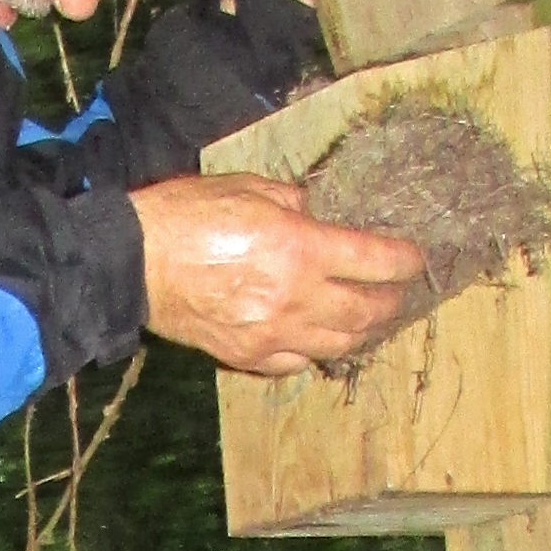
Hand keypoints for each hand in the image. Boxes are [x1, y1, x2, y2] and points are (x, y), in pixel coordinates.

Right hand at [130, 172, 425, 376]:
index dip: (404, 261)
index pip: (374, 261)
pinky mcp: (247, 355)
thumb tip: (317, 212)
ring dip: (361, 333)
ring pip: (338, 344)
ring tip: (370, 321)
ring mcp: (273, 334)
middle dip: (391, 302)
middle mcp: (296, 298)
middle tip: (400, 294)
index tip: (416, 259)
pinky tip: (319, 339)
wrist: (134, 262)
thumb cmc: (187, 215)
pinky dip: (314, 351)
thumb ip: (293, 202)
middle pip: (365, 311)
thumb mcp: (248, 188)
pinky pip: (296, 361)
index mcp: (300, 249)